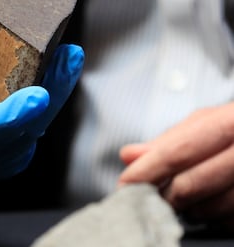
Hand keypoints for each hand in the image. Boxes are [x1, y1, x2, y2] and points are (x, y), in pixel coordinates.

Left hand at [119, 103, 233, 228]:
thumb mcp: (207, 123)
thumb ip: (168, 140)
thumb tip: (129, 155)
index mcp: (232, 123)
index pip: (178, 152)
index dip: (147, 171)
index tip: (125, 185)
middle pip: (190, 185)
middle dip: (162, 194)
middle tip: (149, 194)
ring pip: (209, 210)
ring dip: (187, 207)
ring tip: (182, 194)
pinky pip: (230, 223)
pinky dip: (212, 217)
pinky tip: (210, 202)